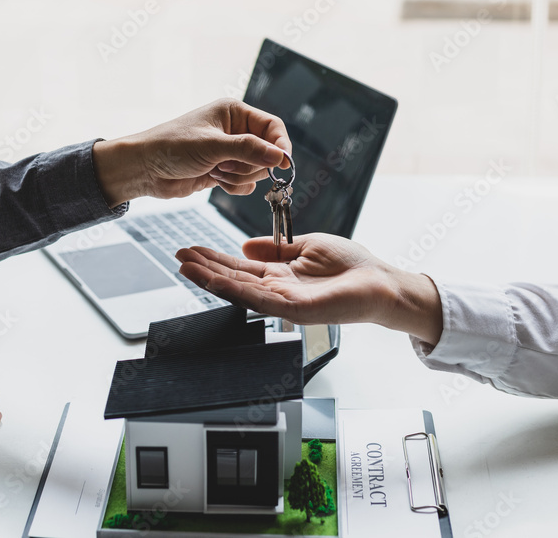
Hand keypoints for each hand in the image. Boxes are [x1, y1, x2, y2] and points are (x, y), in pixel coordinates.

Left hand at [92, 98, 290, 206]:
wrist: (145, 169)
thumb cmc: (172, 147)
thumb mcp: (212, 146)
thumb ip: (248, 150)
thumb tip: (281, 157)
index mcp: (234, 113)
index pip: (273, 127)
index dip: (281, 145)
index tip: (284, 164)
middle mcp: (235, 131)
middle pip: (267, 152)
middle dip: (250, 165)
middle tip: (225, 165)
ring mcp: (230, 152)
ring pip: (257, 171)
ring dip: (239, 177)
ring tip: (215, 171)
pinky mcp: (224, 171)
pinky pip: (245, 184)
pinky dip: (234, 187)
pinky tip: (214, 180)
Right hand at [176, 233, 443, 344]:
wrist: (380, 283)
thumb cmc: (352, 266)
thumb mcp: (307, 246)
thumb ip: (275, 248)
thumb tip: (246, 246)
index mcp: (279, 274)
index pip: (238, 267)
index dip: (213, 258)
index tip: (190, 248)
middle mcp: (276, 290)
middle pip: (232, 279)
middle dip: (204, 268)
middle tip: (177, 256)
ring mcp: (283, 302)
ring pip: (239, 291)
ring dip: (211, 280)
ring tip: (186, 267)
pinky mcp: (294, 311)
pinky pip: (259, 300)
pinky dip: (235, 291)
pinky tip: (216, 282)